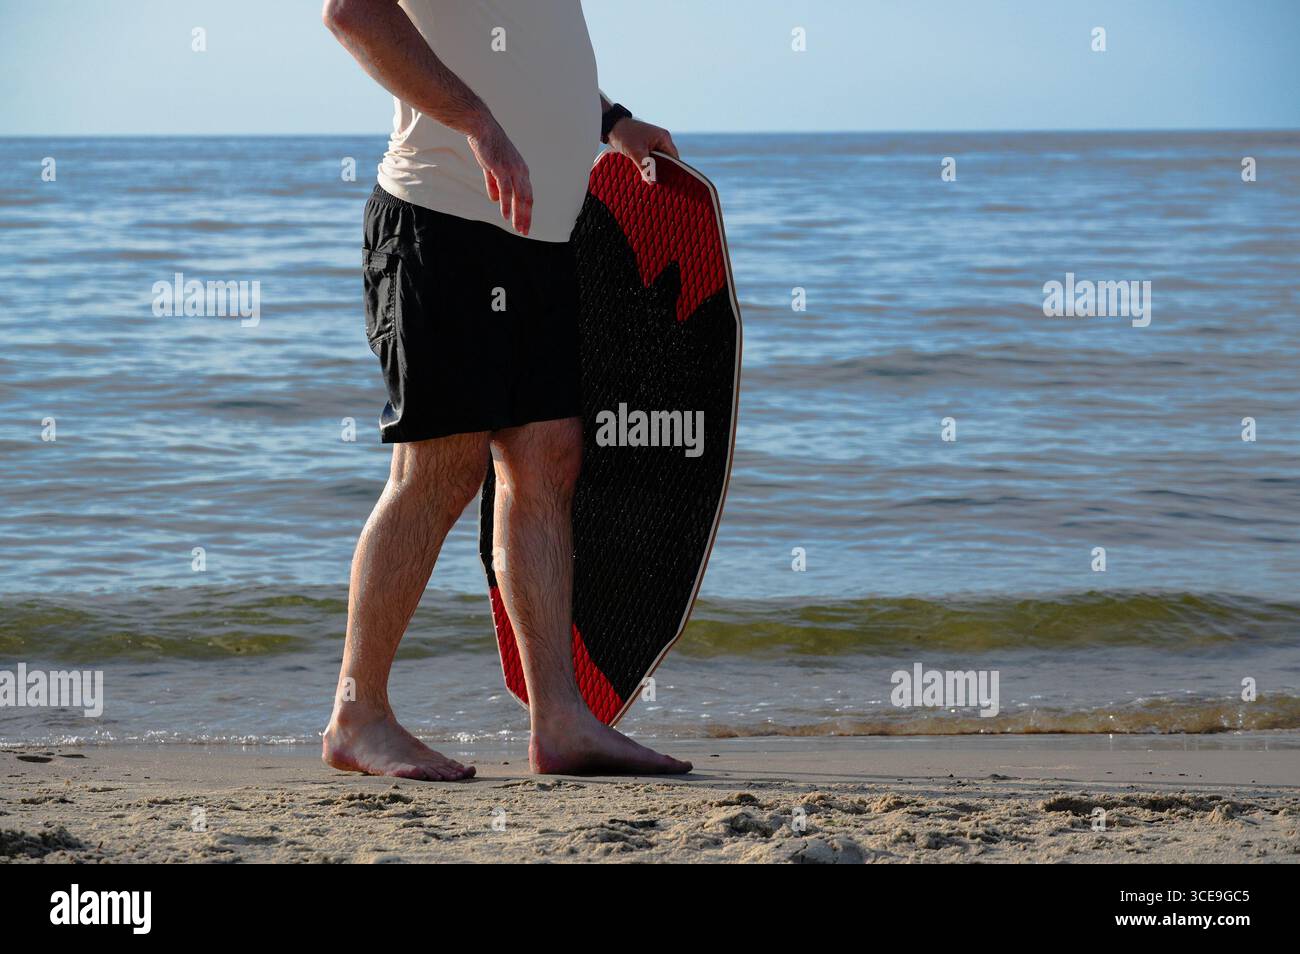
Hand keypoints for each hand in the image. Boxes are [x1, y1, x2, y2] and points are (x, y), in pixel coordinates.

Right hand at [467, 116, 532, 235]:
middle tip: (524, 232)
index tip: (524, 224)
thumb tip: (494, 199)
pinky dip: (506, 204)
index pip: (527, 195)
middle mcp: (521, 171)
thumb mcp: (492, 167)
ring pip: (519, 197)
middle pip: (527, 198)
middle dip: (526, 216)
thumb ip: (494, 184)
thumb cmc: (487, 146)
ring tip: (517, 228)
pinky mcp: (502, 169)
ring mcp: (512, 170)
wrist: (481, 128)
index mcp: (521, 171)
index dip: (526, 211)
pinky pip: (506, 190)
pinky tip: (506, 216)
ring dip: (518, 214)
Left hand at [607, 117, 678, 182]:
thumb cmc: (625, 134)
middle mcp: (661, 141)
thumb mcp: (635, 152)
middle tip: (659, 185)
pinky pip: (651, 160)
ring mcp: (654, 144)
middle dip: (663, 171)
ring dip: (654, 170)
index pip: (674, 158)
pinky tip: (645, 175)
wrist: (612, 127)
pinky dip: (648, 167)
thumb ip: (645, 167)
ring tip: (652, 181)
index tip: (670, 182)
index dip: (673, 170)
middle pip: (667, 160)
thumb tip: (652, 181)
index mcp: (663, 138)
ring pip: (658, 161)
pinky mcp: (646, 148)